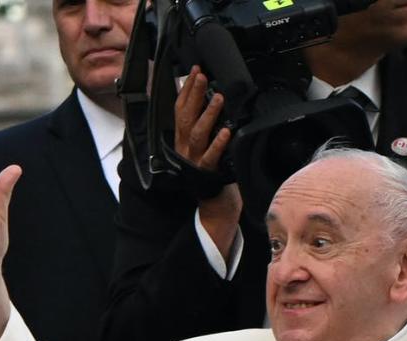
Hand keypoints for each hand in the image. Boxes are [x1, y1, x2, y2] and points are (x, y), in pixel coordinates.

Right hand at [175, 69, 241, 259]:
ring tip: (218, 98)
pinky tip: (226, 131)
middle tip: (202, 76)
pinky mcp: (206, 173)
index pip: (180, 109)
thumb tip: (207, 100)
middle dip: (193, 95)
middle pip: (185, 117)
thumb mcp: (202, 145)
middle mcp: (184, 149)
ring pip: (197, 134)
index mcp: (181, 140)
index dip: (186, 89)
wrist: (213, 205)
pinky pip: (211, 156)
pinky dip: (218, 143)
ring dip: (206, 115)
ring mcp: (194, 161)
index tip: (194, 71)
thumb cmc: (210, 172)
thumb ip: (201, 125)